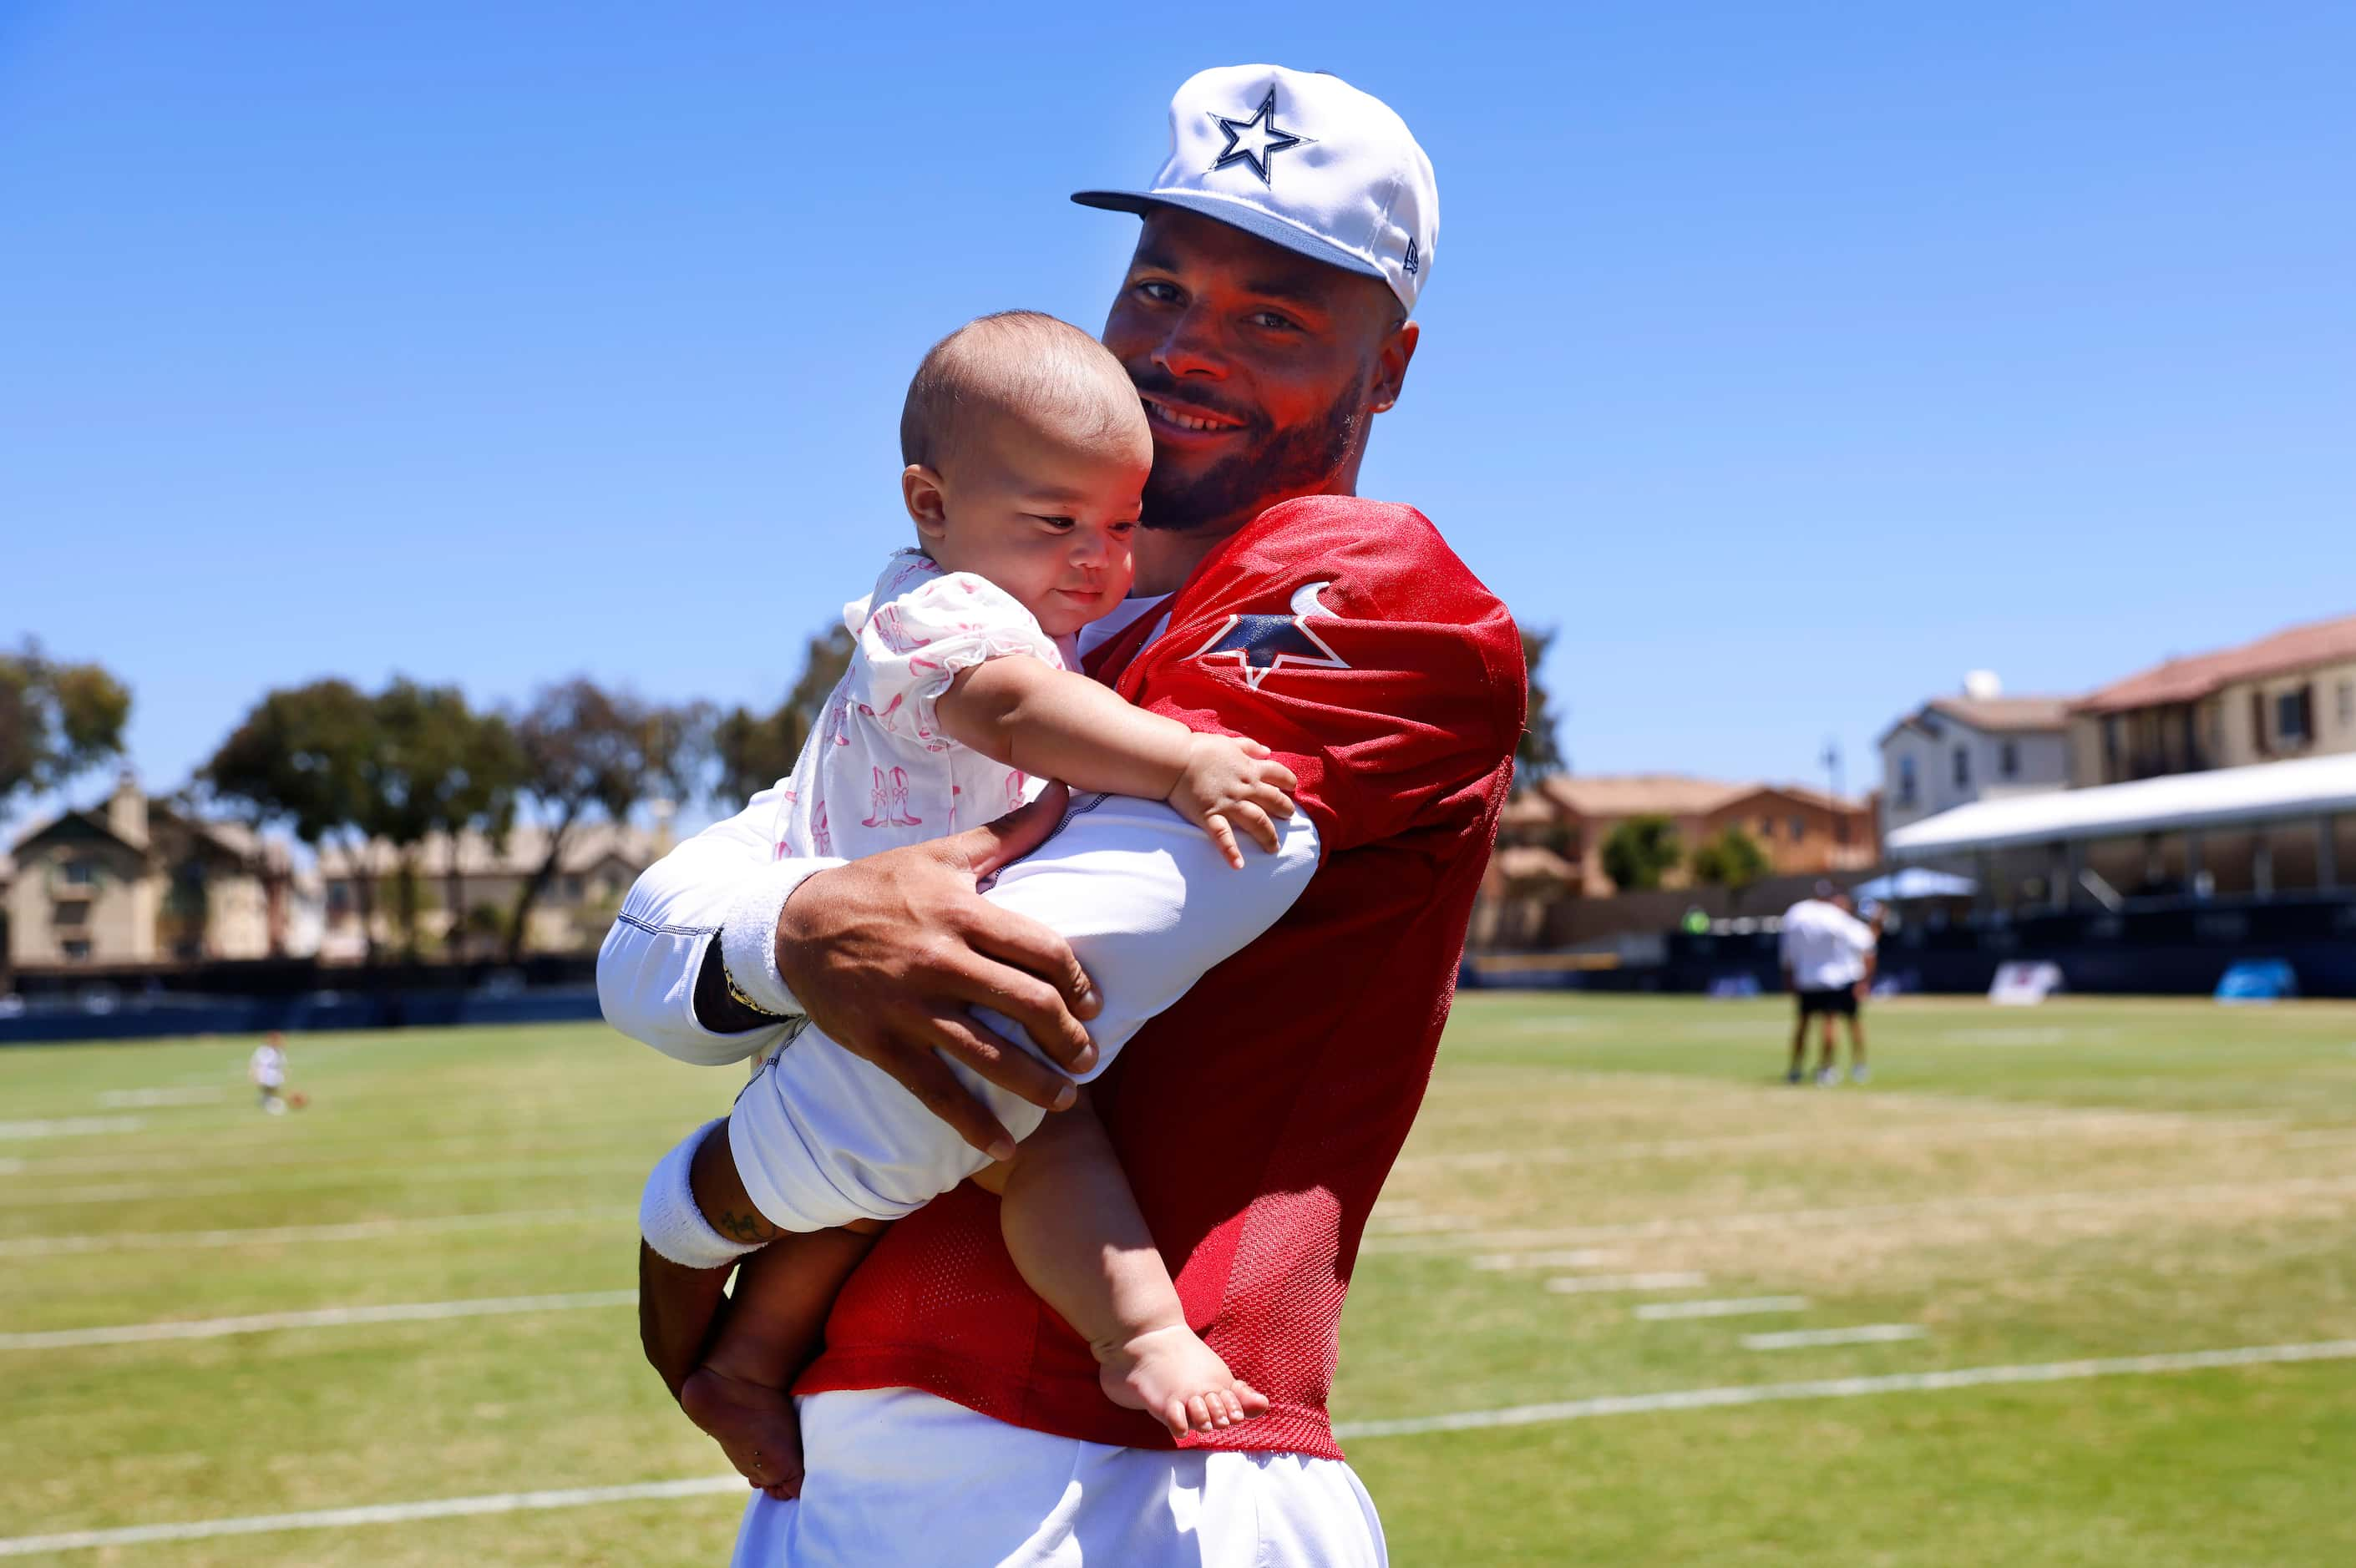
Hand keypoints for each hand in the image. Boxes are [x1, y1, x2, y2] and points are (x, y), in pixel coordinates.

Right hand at [774, 784, 1101, 1160]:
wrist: (796, 924)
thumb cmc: (882, 886)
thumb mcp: (943, 853)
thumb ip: (1010, 832)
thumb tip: (1065, 792)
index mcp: (962, 912)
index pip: (1042, 949)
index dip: (1078, 981)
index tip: (1094, 1003)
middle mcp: (940, 960)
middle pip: (1026, 1004)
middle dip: (1069, 1037)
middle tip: (1089, 1056)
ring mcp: (909, 1006)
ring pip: (988, 1055)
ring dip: (1037, 1084)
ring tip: (1066, 1099)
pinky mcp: (882, 1043)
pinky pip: (935, 1092)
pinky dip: (973, 1124)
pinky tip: (1005, 1146)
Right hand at [1167, 734, 1298, 868]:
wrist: (1174, 758)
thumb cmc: (1199, 748)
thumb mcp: (1229, 741)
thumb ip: (1249, 747)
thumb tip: (1267, 751)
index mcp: (1249, 768)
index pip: (1278, 774)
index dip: (1288, 781)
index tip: (1292, 787)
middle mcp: (1244, 787)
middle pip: (1273, 800)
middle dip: (1285, 810)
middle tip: (1290, 818)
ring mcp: (1229, 803)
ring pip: (1257, 821)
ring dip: (1268, 836)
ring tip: (1274, 848)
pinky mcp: (1210, 816)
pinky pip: (1223, 836)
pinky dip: (1231, 851)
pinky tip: (1239, 865)